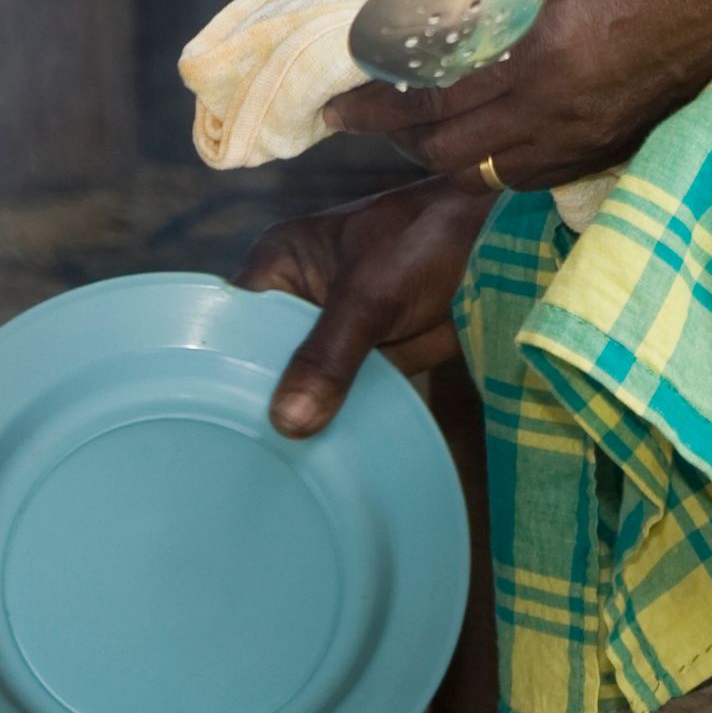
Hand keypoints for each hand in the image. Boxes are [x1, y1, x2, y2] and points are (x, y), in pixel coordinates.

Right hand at [233, 174, 496, 438]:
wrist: (500, 250)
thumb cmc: (425, 241)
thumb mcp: (369, 294)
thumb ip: (327, 355)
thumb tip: (286, 421)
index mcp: (279, 265)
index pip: (231, 320)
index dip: (220, 365)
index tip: (211, 418)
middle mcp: (296, 300)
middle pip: (262, 360)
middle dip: (260, 401)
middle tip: (238, 458)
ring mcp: (332, 335)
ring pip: (302, 385)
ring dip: (299, 418)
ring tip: (268, 471)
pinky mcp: (368, 361)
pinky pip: (341, 399)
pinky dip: (338, 424)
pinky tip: (317, 463)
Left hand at [323, 0, 711, 193]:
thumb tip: (444, 4)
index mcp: (543, 51)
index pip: (432, 98)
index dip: (376, 104)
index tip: (338, 103)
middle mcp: (562, 110)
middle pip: (450, 153)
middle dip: (398, 136)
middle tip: (365, 111)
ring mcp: (592, 136)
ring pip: (490, 173)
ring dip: (444, 151)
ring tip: (418, 117)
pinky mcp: (615, 145)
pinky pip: (533, 171)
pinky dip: (494, 156)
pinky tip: (485, 124)